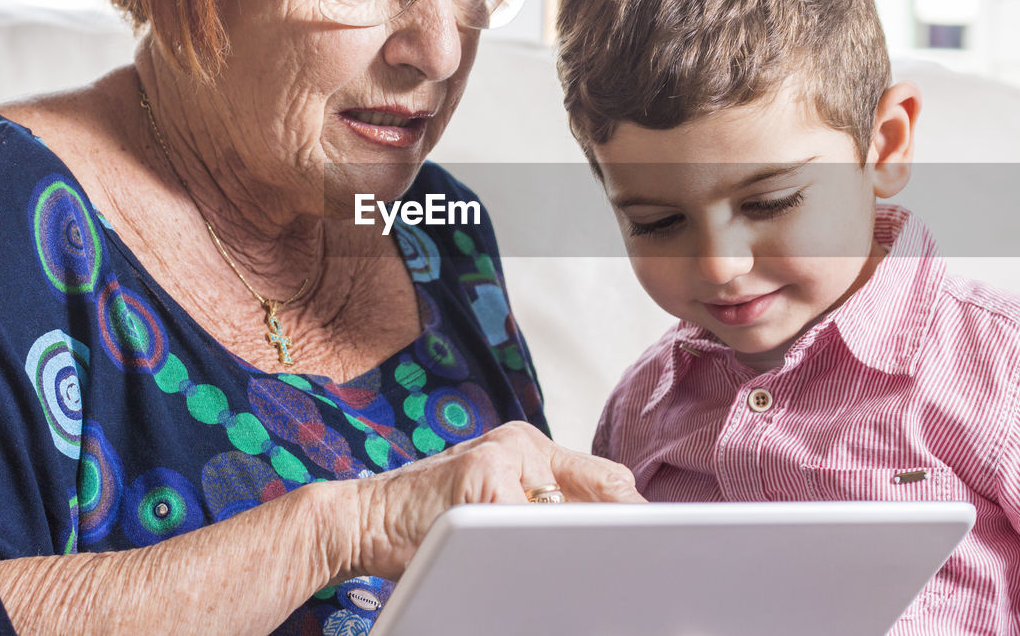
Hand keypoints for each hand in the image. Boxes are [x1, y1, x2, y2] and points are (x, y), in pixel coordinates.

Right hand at [338, 421, 644, 580]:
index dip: (633, 514)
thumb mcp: (491, 504)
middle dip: (622, 529)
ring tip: (600, 576)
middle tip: (640, 565)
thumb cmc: (426, 523)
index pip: (604, 477)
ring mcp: (500, 456)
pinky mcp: (481, 478)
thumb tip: (604, 540)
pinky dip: (539, 557)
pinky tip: (536, 573)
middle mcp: (519, 443)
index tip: (659, 546)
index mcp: (526, 447)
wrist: (361, 518)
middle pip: (604, 486)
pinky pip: (529, 526)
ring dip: (583, 548)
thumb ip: (539, 509)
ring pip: (570, 511)